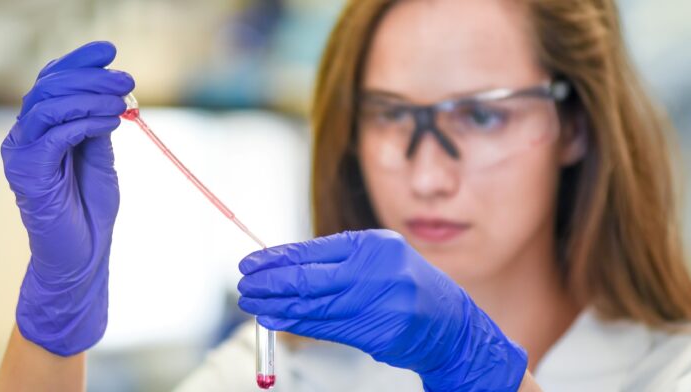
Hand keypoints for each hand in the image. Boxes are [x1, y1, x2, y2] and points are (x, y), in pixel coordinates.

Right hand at [1, 41, 133, 355]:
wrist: (83, 257)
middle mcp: (27, 138)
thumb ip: (99, 128)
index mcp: (44, 130)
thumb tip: (113, 95)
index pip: (52, 82)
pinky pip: (53, 136)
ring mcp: (23, 155)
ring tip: (122, 102)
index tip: (110, 50)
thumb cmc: (91, 211)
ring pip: (46, 106)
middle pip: (48, 87)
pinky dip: (83, 123)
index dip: (79, 62)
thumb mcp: (101, 159)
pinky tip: (108, 122)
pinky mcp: (28, 175)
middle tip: (127, 79)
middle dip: (90, 77)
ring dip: (88, 97)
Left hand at [238, 229, 527, 390]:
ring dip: (276, 306)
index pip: (312, 251)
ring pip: (313, 306)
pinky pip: (327, 328)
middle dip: (269, 283)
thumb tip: (282, 265)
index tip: (249, 263)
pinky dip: (297, 324)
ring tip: (252, 305)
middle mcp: (375, 271)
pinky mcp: (377, 332)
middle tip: (243, 286)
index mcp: (372, 244)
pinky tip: (275, 321)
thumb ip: (334, 261)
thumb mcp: (375, 258)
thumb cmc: (402, 283)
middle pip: (308, 279)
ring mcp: (378, 303)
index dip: (276, 259)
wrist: (447, 320)